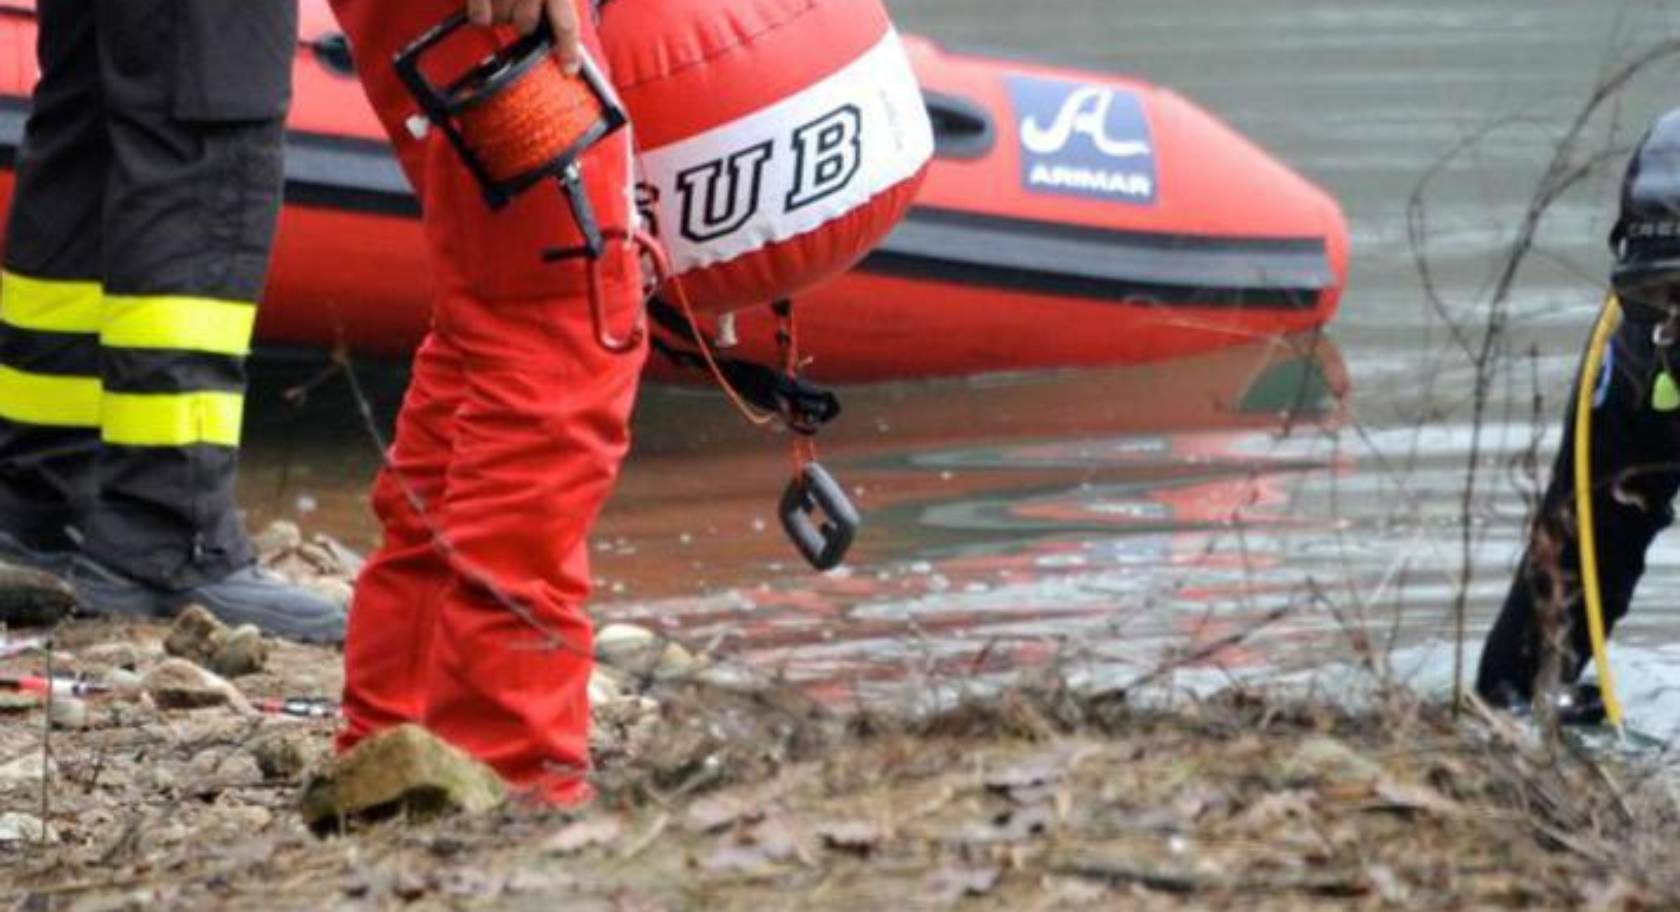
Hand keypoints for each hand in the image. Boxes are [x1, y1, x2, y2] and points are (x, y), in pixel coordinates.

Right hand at [465, 0, 581, 73]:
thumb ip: (555, 2)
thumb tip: (561, 40)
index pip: (565, 23)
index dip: (568, 49)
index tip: (569, 71)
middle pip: (526, 25)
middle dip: (521, 23)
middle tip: (517, 11)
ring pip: (502, 20)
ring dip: (498, 14)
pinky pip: (480, 17)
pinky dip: (480, 14)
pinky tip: (481, 6)